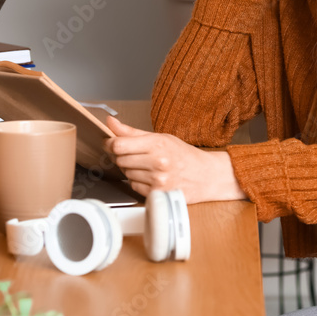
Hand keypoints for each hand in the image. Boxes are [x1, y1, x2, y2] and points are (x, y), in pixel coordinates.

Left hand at [103, 116, 247, 202]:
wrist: (206, 176)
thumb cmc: (184, 155)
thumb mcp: (161, 138)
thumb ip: (132, 132)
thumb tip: (110, 122)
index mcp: (158, 144)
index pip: (119, 144)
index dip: (110, 144)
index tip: (111, 143)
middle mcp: (158, 162)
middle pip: (120, 160)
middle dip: (124, 157)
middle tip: (137, 155)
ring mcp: (158, 180)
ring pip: (126, 174)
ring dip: (132, 170)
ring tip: (148, 167)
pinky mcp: (157, 194)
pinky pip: (134, 186)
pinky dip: (139, 182)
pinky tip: (151, 178)